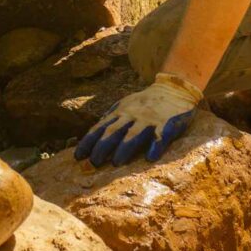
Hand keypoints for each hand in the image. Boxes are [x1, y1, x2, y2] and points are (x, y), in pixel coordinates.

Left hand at [75, 72, 201, 166]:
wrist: (173, 87)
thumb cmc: (145, 102)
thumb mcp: (124, 105)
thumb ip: (111, 119)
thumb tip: (92, 136)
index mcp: (120, 112)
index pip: (100, 128)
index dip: (88, 142)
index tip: (78, 156)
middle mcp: (131, 115)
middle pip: (113, 132)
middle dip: (102, 147)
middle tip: (94, 163)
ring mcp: (149, 119)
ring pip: (134, 134)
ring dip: (124, 148)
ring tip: (116, 162)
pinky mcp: (166, 123)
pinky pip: (160, 136)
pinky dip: (155, 146)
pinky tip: (150, 157)